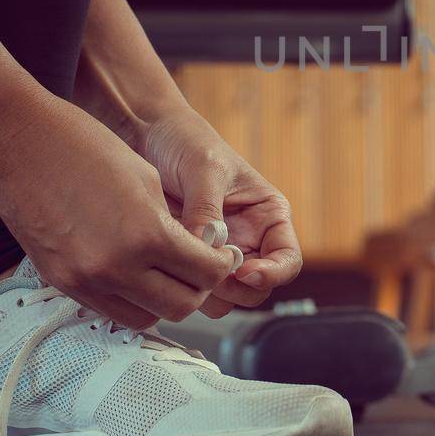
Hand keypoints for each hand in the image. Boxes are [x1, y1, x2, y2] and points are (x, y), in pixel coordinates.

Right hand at [0, 91, 237, 329]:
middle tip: (201, 265)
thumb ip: (176, 224)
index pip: (206, 273)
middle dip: (199, 287)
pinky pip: (110, 310)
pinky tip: (135, 274)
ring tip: (167, 271)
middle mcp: (116, 268)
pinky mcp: (60, 282)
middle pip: (181, 306)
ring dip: (164, 300)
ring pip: (146, 318)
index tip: (224, 254)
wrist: (15, 142)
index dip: (223, 265)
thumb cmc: (84, 146)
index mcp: (147, 236)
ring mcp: (85, 280)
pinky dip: (131, 300)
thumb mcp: (146, 179)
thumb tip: (197, 252)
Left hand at [133, 104, 301, 317]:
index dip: (273, 274)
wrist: (146, 136)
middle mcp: (248, 240)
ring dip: (208, 294)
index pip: (288, 260)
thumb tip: (208, 249)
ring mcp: (217, 254)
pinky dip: (183, 288)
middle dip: (236, 289)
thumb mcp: (205, 169)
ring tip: (183, 267)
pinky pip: (194, 291)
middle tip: (207, 274)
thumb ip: (208, 210)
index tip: (244, 273)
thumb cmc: (186, 142)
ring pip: (227, 299)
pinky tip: (166, 266)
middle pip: (258, 289)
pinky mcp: (187, 261)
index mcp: (267, 215)